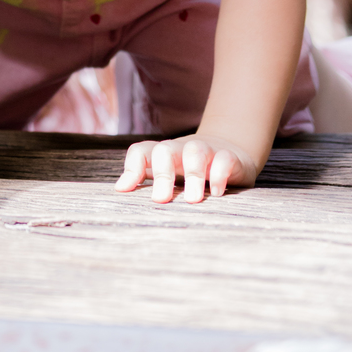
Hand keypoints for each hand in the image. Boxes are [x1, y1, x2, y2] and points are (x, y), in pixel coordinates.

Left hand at [115, 134, 258, 203]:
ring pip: (195, 151)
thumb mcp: (172, 176)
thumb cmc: (193, 170)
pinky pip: (224, 159)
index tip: (124, 191)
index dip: (131, 167)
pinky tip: (217, 193)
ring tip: (193, 200)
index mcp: (165, 155)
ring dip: (193, 175)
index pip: (141, 151)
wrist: (232, 151)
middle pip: (165, 150)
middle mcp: (182, 150)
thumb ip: (148, 181)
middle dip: (162, 174)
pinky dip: (219, 174)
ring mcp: (207, 150)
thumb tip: (120, 190)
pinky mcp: (230, 157)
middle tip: (161, 200)